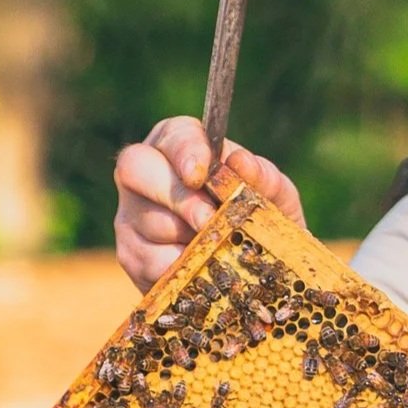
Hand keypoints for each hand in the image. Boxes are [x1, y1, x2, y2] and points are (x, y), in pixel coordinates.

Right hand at [112, 116, 304, 293]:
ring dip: (187, 236)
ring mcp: (132, 214)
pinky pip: (148, 259)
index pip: (173, 135)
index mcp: (181, 148)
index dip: (184, 151)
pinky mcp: (131, 254)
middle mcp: (146, 174)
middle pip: (135, 167)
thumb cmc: (261, 222)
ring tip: (218, 248)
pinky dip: (180, 266)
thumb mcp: (275, 200)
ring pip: (146, 218)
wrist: (256, 273)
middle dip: (176, 195)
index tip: (200, 175)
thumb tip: (241, 162)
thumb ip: (264, 179)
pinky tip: (201, 271)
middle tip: (208, 219)